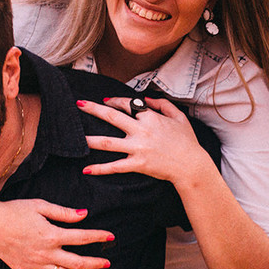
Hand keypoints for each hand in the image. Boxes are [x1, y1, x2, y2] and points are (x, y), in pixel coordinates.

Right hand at [0, 198, 114, 268]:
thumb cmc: (14, 211)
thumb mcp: (41, 206)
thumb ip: (63, 213)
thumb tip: (84, 214)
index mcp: (52, 235)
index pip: (82, 237)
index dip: (98, 237)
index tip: (111, 237)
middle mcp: (46, 253)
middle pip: (76, 262)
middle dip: (94, 263)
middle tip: (107, 263)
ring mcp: (35, 264)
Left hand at [77, 97, 218, 186]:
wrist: (191, 165)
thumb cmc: (187, 142)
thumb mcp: (179, 117)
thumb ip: (163, 104)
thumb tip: (147, 98)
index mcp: (150, 117)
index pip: (128, 104)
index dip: (114, 101)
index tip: (105, 101)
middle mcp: (141, 131)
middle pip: (112, 117)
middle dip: (93, 109)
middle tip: (79, 104)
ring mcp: (138, 148)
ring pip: (108, 142)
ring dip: (90, 140)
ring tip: (76, 138)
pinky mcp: (137, 164)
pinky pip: (115, 166)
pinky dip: (100, 169)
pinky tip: (86, 170)